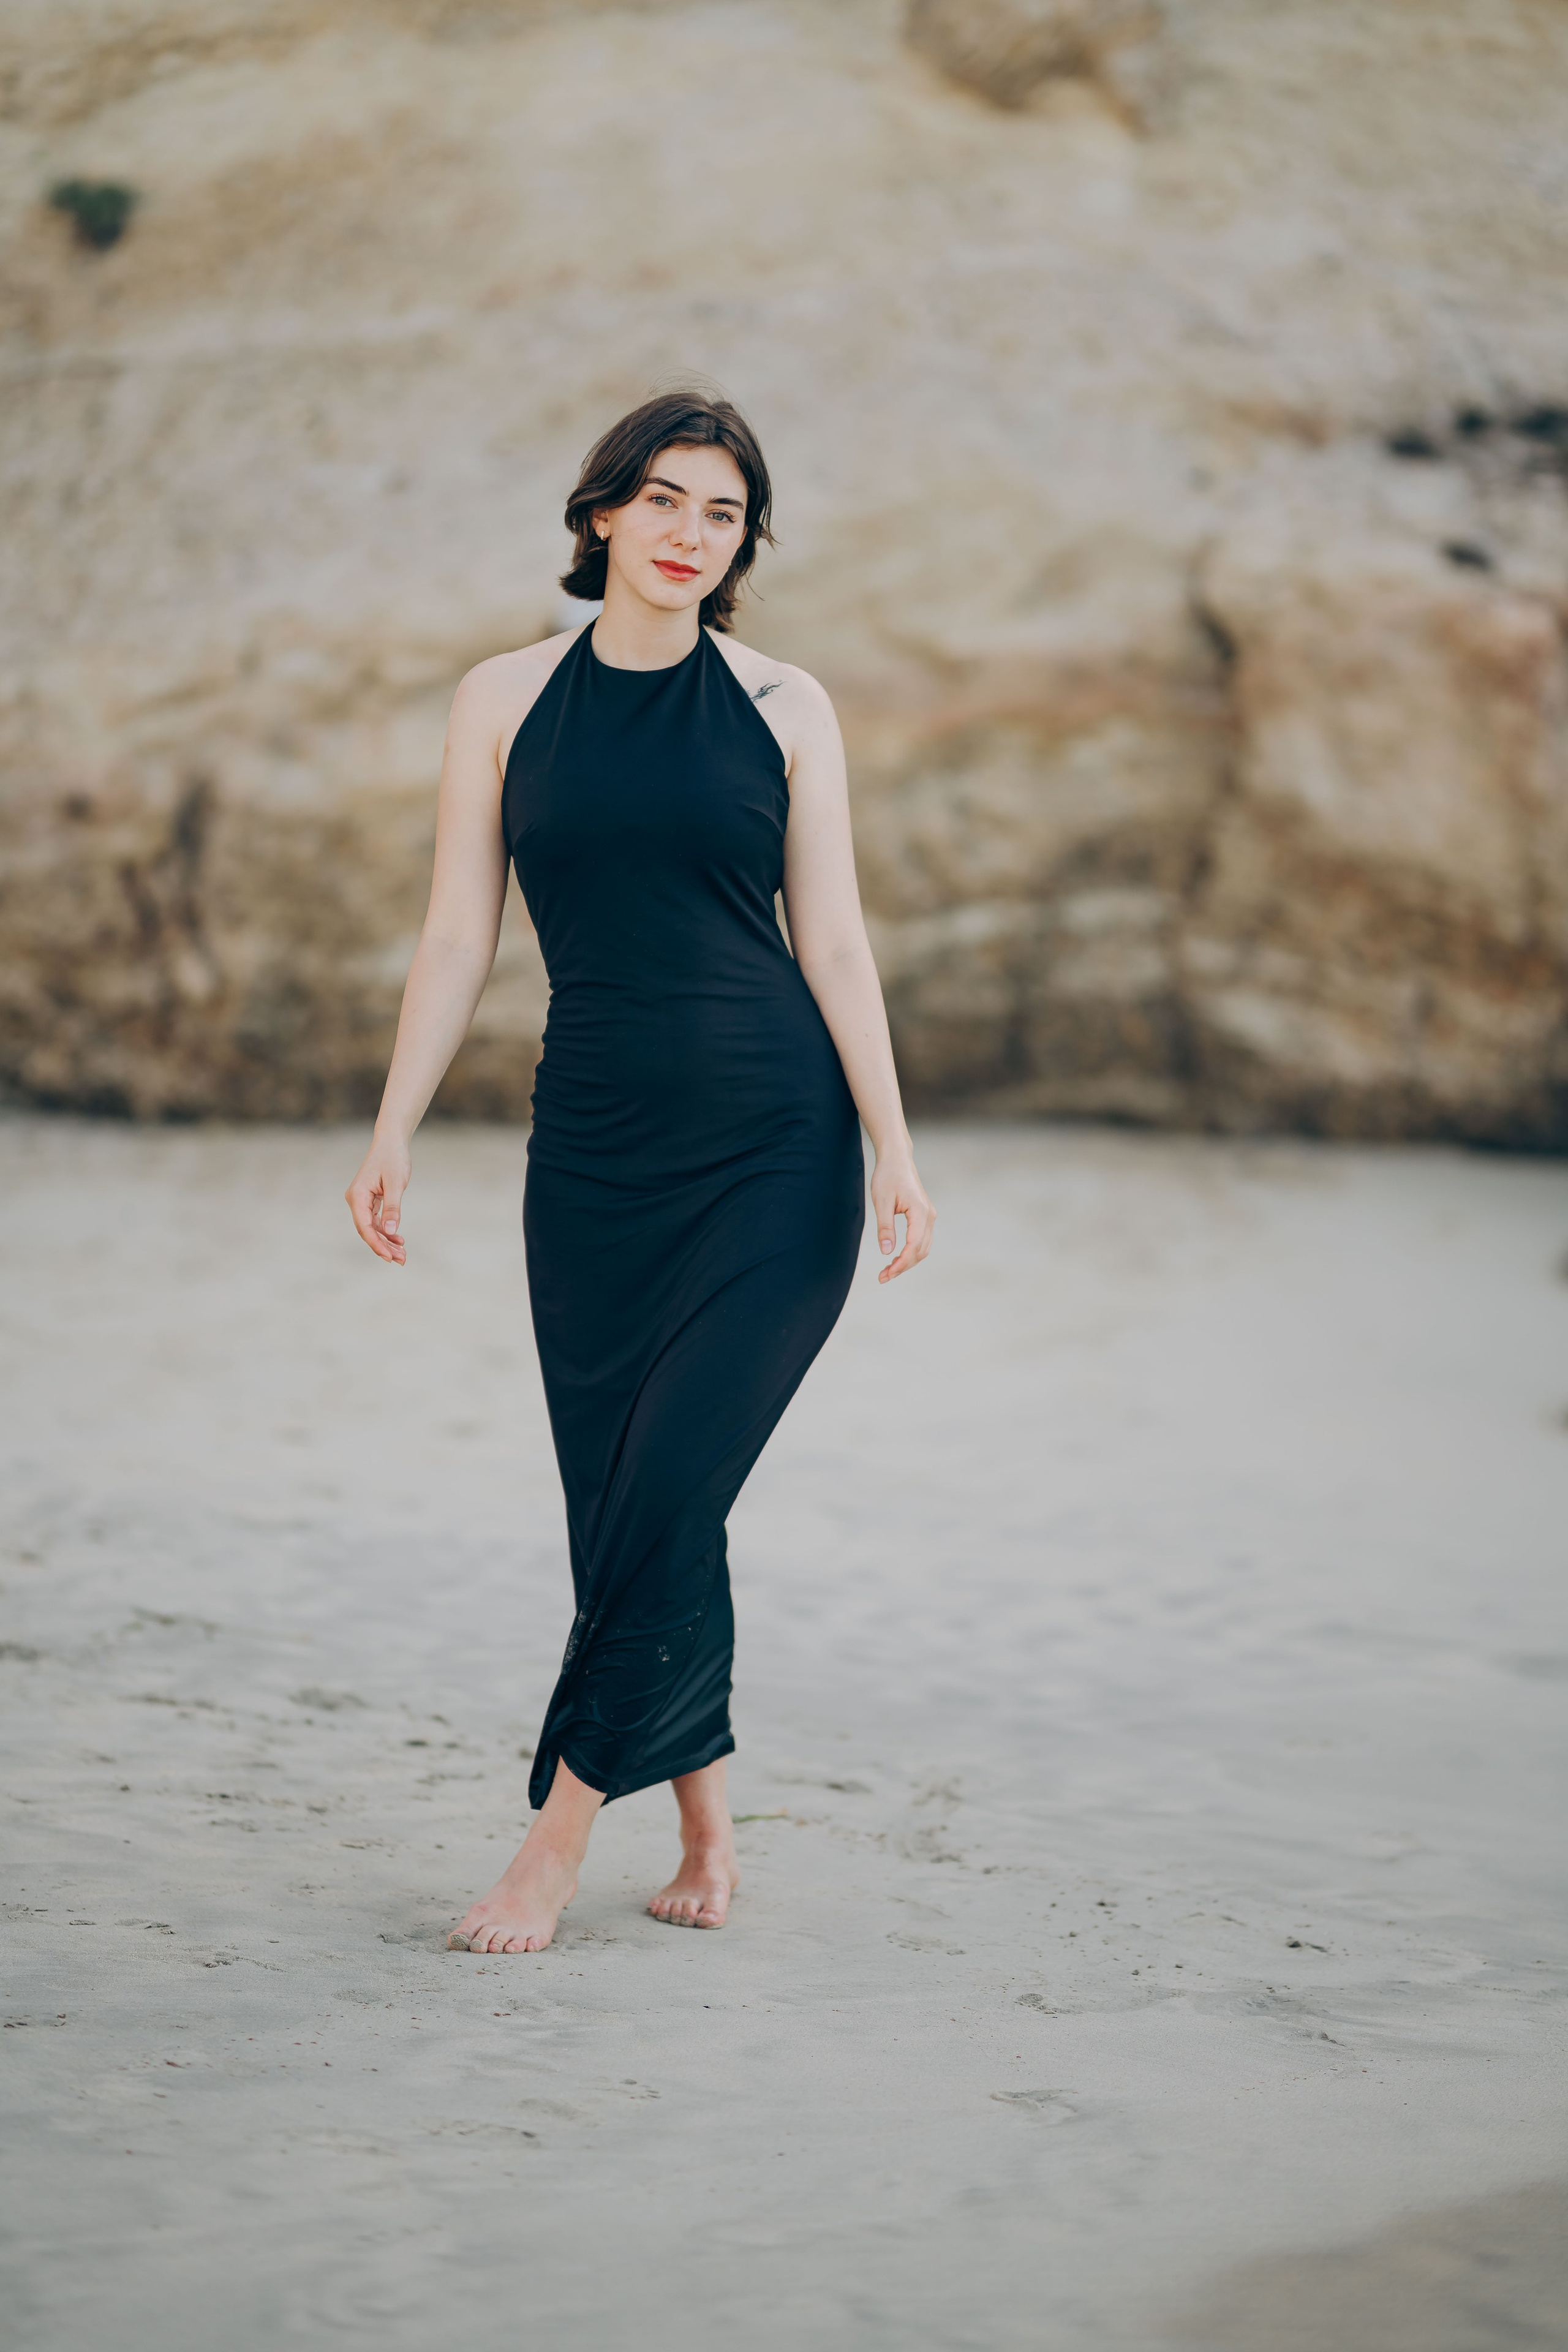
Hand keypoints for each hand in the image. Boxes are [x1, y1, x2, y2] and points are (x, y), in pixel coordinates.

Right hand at [345, 1132, 410, 1263]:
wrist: (391, 1142)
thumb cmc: (393, 1159)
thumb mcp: (396, 1183)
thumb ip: (393, 1207)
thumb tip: (391, 1231)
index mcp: (357, 1195)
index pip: (364, 1227)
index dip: (376, 1244)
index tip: (389, 1257)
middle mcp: (356, 1200)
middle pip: (367, 1231)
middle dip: (383, 1247)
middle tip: (402, 1260)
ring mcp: (361, 1201)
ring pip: (371, 1228)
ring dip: (386, 1242)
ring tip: (402, 1254)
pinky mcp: (369, 1201)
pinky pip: (375, 1221)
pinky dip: (386, 1231)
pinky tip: (398, 1240)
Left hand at [870, 1149, 933, 1283]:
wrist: (897, 1159)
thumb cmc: (887, 1176)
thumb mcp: (881, 1201)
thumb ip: (885, 1227)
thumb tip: (886, 1252)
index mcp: (920, 1212)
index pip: (913, 1246)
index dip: (901, 1263)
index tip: (886, 1274)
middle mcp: (929, 1216)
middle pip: (920, 1251)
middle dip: (903, 1266)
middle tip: (882, 1277)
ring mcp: (929, 1216)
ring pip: (922, 1248)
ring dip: (907, 1262)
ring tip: (887, 1271)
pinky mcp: (925, 1216)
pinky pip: (921, 1241)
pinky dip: (910, 1253)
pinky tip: (896, 1258)